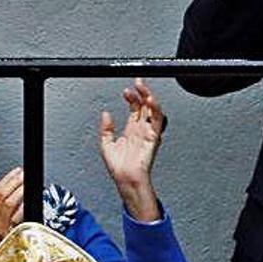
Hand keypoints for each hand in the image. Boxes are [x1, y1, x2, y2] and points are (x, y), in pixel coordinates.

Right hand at [0, 167, 23, 247]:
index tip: (17, 171)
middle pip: (1, 196)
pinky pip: (15, 217)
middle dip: (14, 182)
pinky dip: (22, 207)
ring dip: (19, 191)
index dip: (6, 179)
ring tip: (27, 184)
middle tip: (24, 175)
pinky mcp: (8, 234)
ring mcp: (0, 228)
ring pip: (8, 204)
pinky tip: (28, 201)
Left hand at [98, 78, 162, 221]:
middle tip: (138, 83)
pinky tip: (151, 100)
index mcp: (131, 130)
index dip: (132, 97)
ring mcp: (148, 132)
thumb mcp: (106, 144)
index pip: (134, 108)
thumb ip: (106, 128)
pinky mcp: (153, 137)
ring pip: (153, 110)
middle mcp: (141, 130)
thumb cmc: (118, 168)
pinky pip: (157, 121)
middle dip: (142, 93)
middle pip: (144, 106)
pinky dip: (156, 109)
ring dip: (149, 98)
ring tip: (143, 89)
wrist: (125, 179)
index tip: (126, 91)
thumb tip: (106, 114)